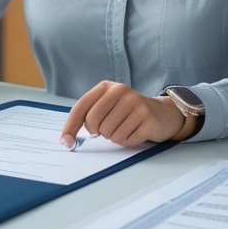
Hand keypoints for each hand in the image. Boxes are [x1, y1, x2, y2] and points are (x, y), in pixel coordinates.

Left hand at [59, 80, 185, 147]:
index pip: (81, 107)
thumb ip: (89, 115)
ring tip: (126, 127)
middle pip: (94, 123)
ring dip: (116, 137)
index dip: (70, 126)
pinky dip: (128, 140)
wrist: (162, 113)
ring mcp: (136, 103)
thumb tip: (67, 138)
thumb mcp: (109, 105)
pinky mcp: (148, 118)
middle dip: (98, 132)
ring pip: (110, 134)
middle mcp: (121, 91)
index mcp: (107, 87)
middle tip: (108, 129)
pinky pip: (126, 140)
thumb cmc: (128, 112)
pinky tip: (136, 131)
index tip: (65, 141)